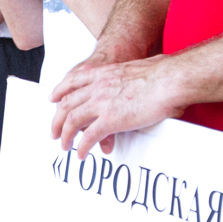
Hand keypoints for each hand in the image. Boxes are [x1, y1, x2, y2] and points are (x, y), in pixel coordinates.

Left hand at [49, 54, 185, 158]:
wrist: (169, 79)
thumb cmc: (163, 73)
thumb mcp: (138, 67)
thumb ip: (131, 75)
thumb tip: (145, 75)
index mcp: (104, 73)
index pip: (73, 81)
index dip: (60, 91)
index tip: (53, 98)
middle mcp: (98, 87)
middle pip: (68, 103)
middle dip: (58, 119)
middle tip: (54, 131)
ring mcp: (102, 103)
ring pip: (73, 121)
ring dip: (66, 136)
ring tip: (64, 146)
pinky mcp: (110, 120)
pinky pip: (89, 137)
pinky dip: (82, 147)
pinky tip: (81, 154)